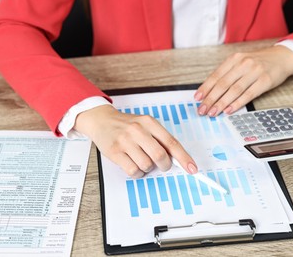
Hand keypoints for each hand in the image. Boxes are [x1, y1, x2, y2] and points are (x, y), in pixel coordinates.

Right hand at [74, 105, 197, 177]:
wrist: (101, 120)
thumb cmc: (126, 125)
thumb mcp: (145, 125)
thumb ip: (159, 139)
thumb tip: (177, 158)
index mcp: (149, 122)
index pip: (171, 142)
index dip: (184, 158)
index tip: (192, 168)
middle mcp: (138, 130)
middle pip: (160, 156)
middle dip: (164, 165)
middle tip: (161, 165)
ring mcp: (125, 141)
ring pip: (146, 165)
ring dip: (147, 168)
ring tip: (141, 160)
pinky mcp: (115, 152)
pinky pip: (133, 171)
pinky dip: (137, 173)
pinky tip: (133, 164)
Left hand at [194, 45, 292, 115]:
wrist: (282, 57)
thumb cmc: (258, 62)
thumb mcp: (241, 62)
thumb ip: (227, 74)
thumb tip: (210, 91)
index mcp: (234, 59)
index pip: (216, 75)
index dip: (205, 88)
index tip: (197, 99)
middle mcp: (243, 63)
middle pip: (223, 84)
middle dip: (210, 99)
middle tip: (202, 110)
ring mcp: (255, 72)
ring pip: (234, 90)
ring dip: (221, 103)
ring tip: (213, 112)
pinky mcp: (265, 81)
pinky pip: (248, 94)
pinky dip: (237, 103)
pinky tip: (228, 110)